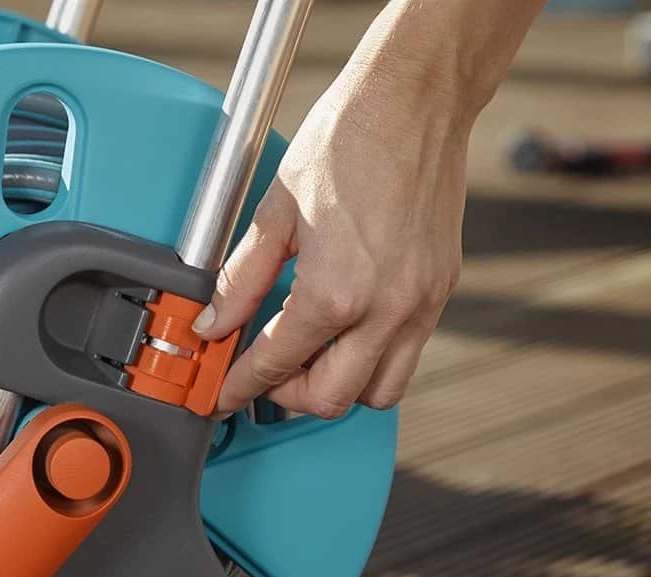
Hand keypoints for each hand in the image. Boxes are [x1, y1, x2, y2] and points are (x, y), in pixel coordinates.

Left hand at [192, 70, 469, 418]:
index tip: (222, 393)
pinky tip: (344, 332)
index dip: (239, 385)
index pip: (276, 364)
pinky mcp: (440, 290)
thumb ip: (240, 279)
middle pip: (330, 399)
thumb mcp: (275, 212)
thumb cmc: (348, 140)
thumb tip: (213, 322)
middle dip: (286, 395)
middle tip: (262, 372)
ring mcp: (420, 304)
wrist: (415, 100)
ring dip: (337, 387)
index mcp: (335, 292)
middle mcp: (385, 310)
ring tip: (306, 356)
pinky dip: (372, 361)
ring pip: (379, 391)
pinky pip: (407, 355)